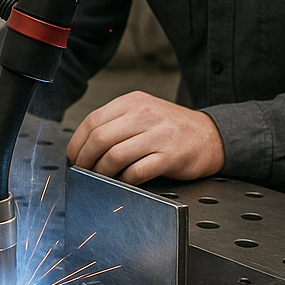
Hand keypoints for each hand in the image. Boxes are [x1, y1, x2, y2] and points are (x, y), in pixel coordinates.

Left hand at [66, 90, 225, 185]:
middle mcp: (144, 115)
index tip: (74, 157)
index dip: (77, 143)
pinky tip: (124, 182)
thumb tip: (85, 145)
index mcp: (132, 102)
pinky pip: (136, 171)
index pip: (92, 121)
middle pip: (100, 138)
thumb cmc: (172, 128)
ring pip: (114, 155)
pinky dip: (124, 180)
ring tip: (101, 178)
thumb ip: (117, 122)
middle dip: (85, 160)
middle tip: (82, 171)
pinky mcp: (170, 156)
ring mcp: (157, 135)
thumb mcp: (144, 112)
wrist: (211, 136)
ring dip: (102, 172)